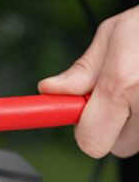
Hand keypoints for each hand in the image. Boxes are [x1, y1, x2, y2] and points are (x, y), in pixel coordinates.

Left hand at [39, 6, 138, 158]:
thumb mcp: (114, 34)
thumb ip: (83, 70)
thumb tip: (51, 90)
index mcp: (124, 83)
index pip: (91, 141)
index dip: (85, 129)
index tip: (83, 115)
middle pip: (118, 146)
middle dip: (113, 124)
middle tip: (122, 93)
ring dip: (137, 121)